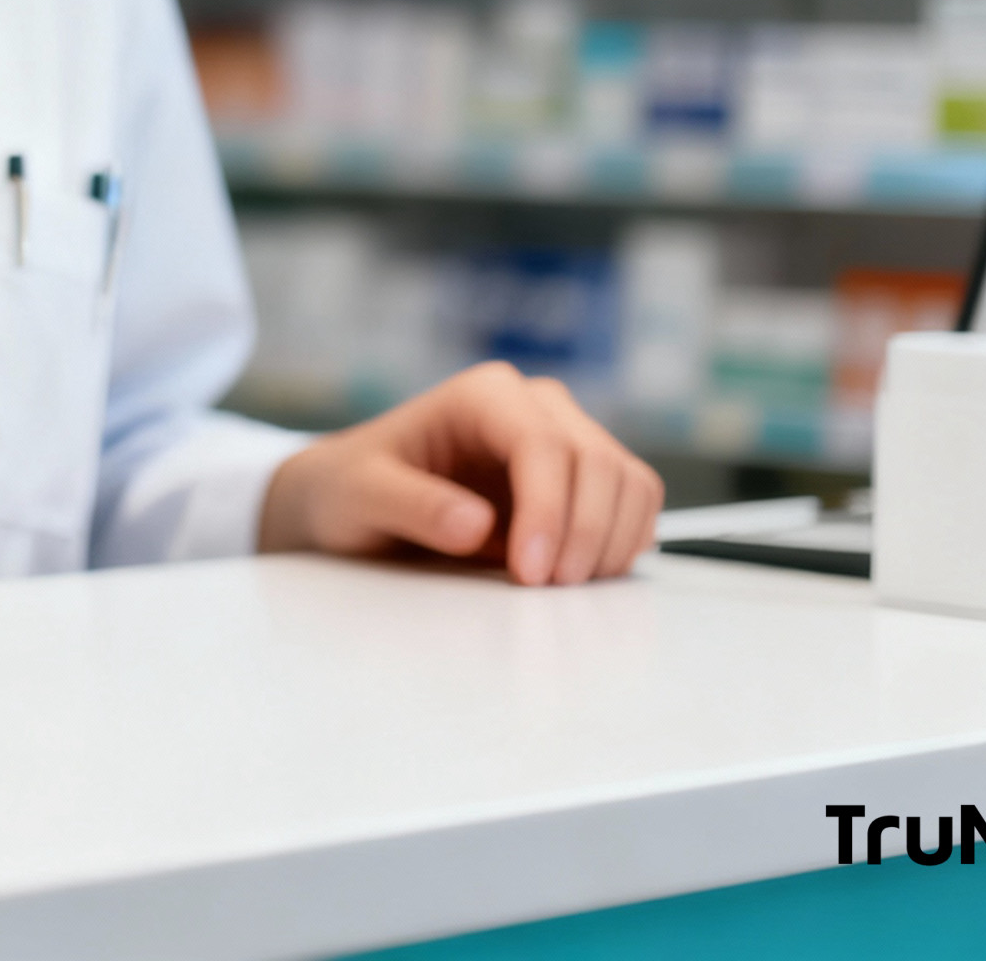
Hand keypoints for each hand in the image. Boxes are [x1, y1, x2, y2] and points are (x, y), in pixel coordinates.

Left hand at [257, 360, 663, 584]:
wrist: (357, 498)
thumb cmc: (353, 487)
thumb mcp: (358, 495)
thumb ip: (409, 505)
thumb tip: (475, 523)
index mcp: (483, 395)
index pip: (542, 443)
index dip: (548, 510)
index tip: (530, 572)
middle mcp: (535, 407)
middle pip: (597, 463)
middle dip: (583, 534)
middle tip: (547, 590)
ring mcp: (566, 440)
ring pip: (628, 483)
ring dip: (608, 543)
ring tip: (561, 587)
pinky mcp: (582, 481)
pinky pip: (632, 506)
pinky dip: (619, 545)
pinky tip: (579, 575)